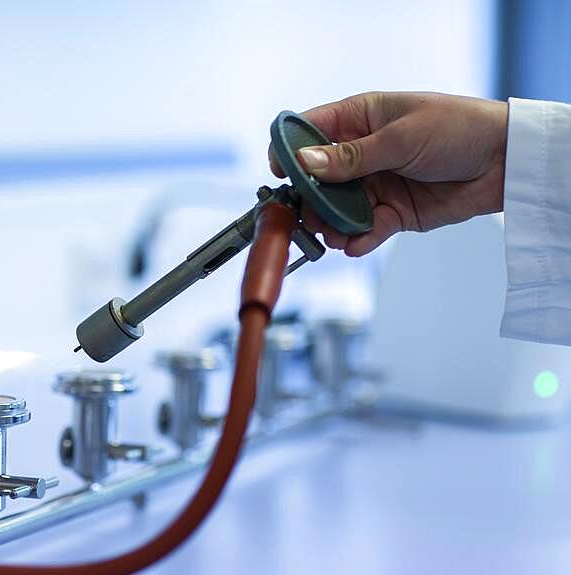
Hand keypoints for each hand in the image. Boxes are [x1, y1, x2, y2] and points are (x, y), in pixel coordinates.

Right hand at [268, 92, 507, 255]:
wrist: (506, 161)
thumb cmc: (459, 129)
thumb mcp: (401, 137)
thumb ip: (352, 156)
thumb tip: (306, 163)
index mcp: (359, 118)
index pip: (309, 131)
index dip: (289, 151)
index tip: (280, 173)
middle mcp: (361, 153)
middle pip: (316, 178)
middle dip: (305, 199)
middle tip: (301, 216)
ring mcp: (374, 184)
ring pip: (336, 209)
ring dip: (329, 224)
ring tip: (331, 235)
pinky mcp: (391, 213)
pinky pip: (364, 230)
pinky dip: (356, 240)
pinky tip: (354, 244)